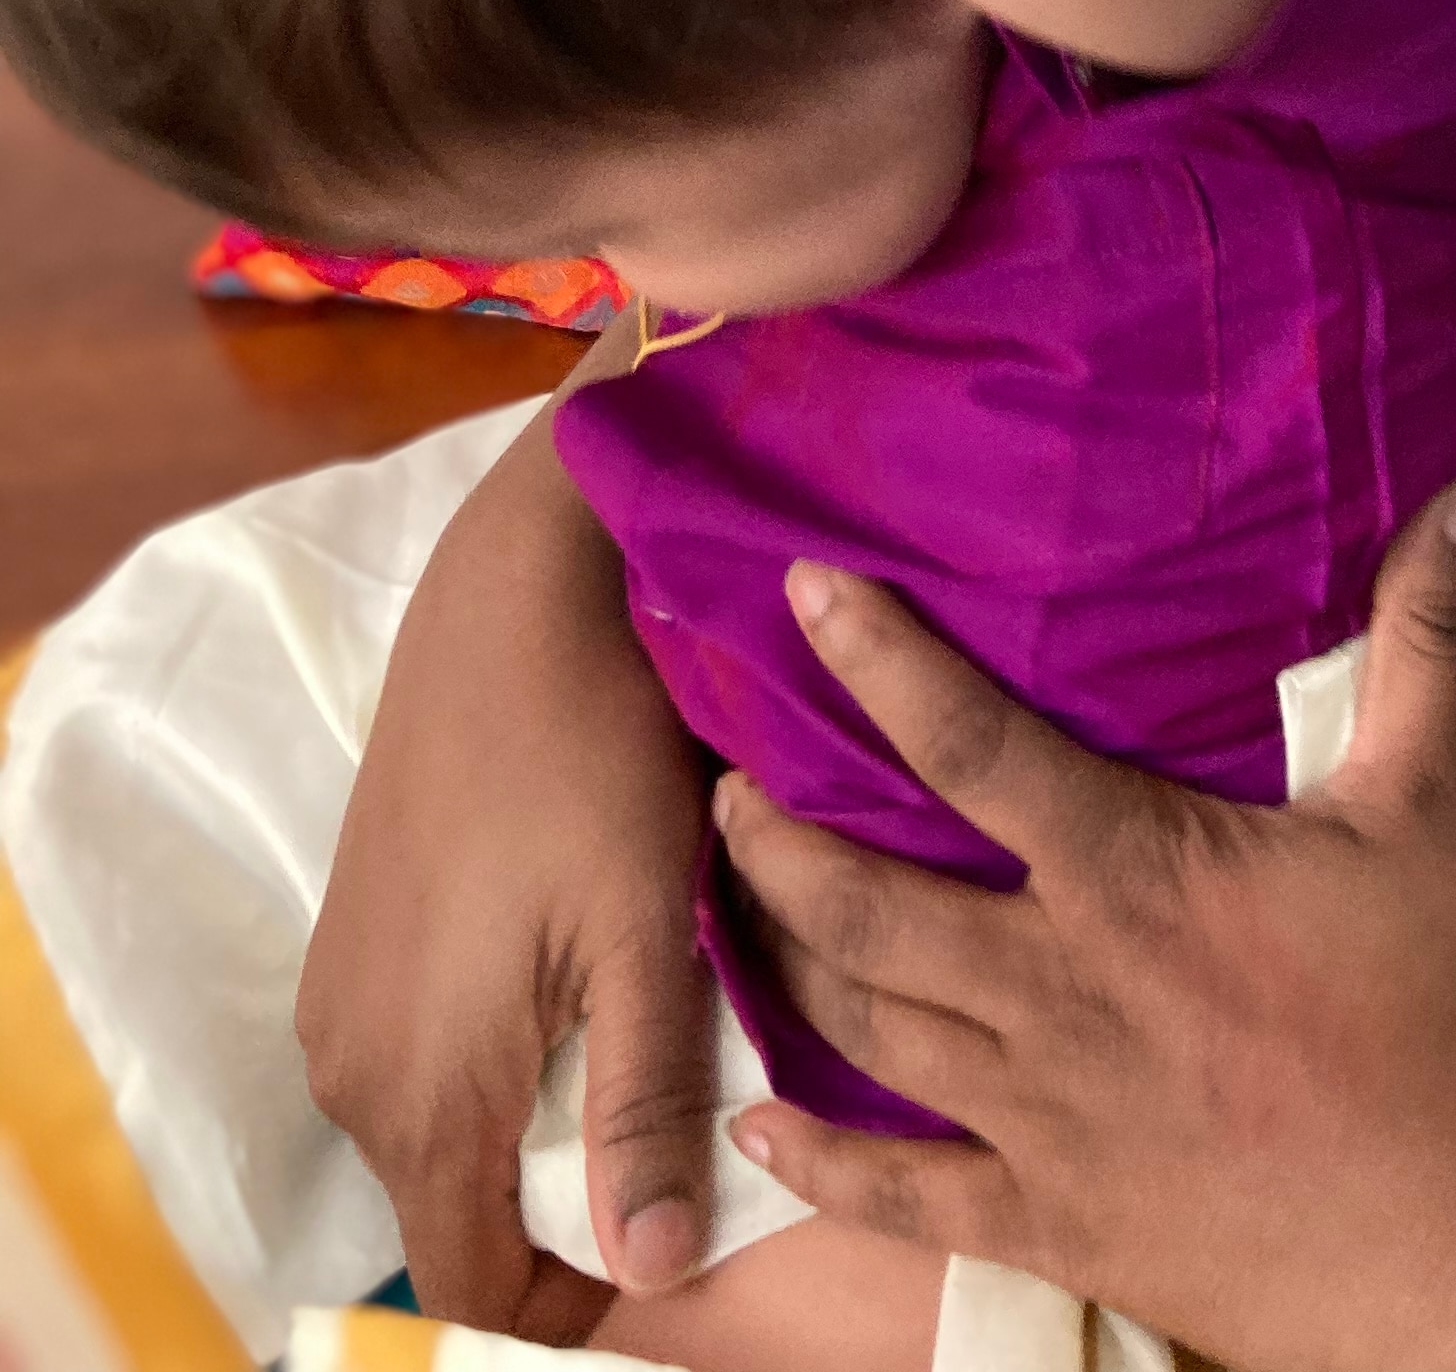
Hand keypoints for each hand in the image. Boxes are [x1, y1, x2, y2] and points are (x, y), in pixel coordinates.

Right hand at [298, 407, 719, 1331]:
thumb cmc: (597, 750)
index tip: (666, 1255)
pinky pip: (417, 1051)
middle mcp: (352, 1066)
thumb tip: (654, 1269)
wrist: (516, 593)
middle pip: (456, 1207)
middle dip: (563, 1205)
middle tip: (678, 1143)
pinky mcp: (349, 934)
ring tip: (641, 1054)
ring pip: (440, 1128)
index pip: (475, 1279)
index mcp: (423, 1087)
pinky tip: (577, 981)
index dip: (570, 1300)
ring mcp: (338, 996)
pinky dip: (496, 1054)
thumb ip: (644, 1106)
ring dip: (534, 1121)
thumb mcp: (644, 928)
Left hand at [719, 479, 1455, 1371]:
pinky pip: (904, 1200)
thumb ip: (1430, 640)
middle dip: (775, 840)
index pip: (972, 745)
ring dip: (781, 966)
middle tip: (720, 784)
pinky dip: (819, 1165)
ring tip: (731, 910)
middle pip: (866, 905)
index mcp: (1134, 876)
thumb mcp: (1446, 806)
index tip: (800, 593)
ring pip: (866, 1033)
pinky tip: (757, 1130)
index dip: (879, 660)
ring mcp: (1047, 1119)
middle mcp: (1059, 991)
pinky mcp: (1059, 1224)